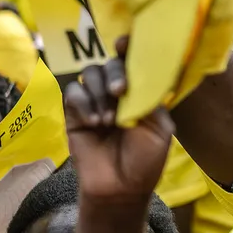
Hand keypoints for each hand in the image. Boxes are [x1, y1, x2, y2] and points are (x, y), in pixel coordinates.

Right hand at [63, 38, 176, 203]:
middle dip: (114, 73)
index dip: (127, 48)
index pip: (132, 62)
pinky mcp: (74, 113)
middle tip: (119, 91)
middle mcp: (116, 92)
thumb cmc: (144, 161)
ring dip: (98, 92)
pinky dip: (83, 102)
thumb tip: (137, 74)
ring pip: (89, 74)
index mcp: (140, 92)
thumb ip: (150, 99)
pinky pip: (73, 93)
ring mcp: (94, 101)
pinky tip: (94, 122)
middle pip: (109, 63)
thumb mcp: (159, 130)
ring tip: (108, 120)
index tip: (123, 44)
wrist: (120, 189)